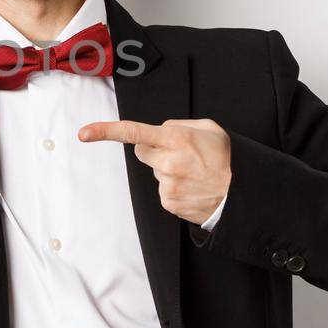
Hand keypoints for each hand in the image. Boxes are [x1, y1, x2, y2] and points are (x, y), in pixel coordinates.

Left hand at [79, 117, 231, 223]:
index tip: (84, 133)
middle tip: (182, 155)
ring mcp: (167, 185)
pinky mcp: (168, 203)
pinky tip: (193, 188)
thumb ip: (179, 125)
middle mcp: (168, 162)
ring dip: (169, 171)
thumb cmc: (228, 158)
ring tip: (195, 174)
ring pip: (155, 172)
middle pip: (142, 152)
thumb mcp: (209, 129)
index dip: (106, 131)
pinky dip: (175, 188)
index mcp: (176, 139)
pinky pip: (163, 190)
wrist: (243, 194)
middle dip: (155, 151)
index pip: (134, 132)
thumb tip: (159, 131)